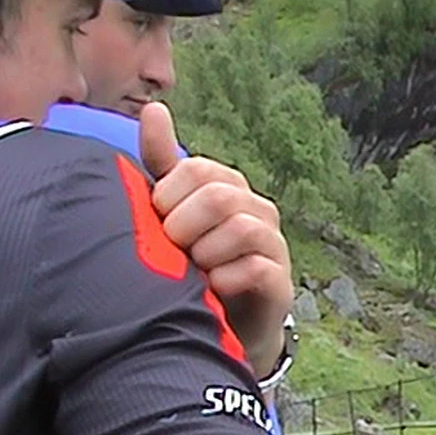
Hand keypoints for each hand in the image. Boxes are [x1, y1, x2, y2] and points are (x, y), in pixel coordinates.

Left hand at [139, 102, 292, 378]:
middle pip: (220, 196)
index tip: (156, 222)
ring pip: (241, 229)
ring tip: (193, 273)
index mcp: (228, 187)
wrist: (214, 326)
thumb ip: (160, 162)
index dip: (169, 197)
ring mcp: (273, 245)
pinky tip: (212, 290)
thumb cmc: (188, 263)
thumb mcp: (169, 211)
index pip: (198, 169)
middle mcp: (257, 209)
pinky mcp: (281, 283)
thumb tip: (154, 108)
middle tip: (172, 251)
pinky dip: (225, 279)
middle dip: (184, 226)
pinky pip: (255, 268)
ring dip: (204, 254)